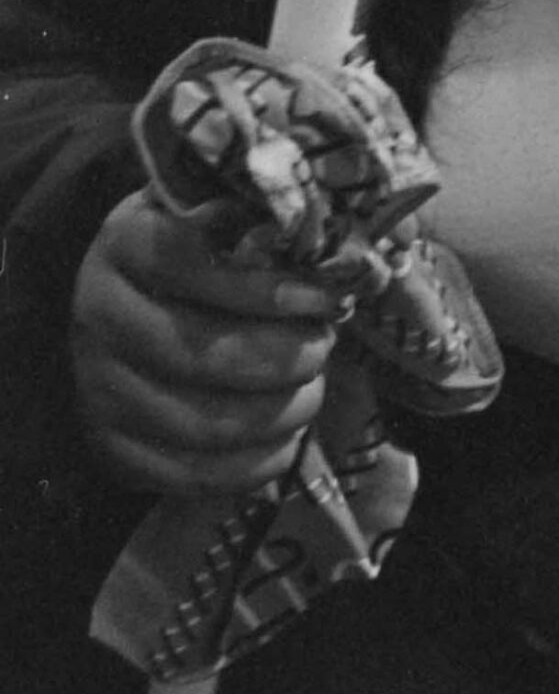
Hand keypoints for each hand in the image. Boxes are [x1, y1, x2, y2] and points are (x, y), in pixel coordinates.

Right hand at [71, 187, 345, 497]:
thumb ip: (255, 221)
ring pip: (205, 422)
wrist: (123, 316)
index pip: (196, 265)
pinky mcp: (110, 449)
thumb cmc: (195, 259)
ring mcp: (97, 388)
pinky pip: (193, 474)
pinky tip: (288, 437)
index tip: (326, 300)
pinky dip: (256, 462)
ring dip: (280, 413)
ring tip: (312, 392)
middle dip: (286, 357)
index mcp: (127, 242)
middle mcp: (99, 315)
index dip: (269, 288)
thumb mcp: (215, 219)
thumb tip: (322, 246)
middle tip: (324, 348)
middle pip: (204, 353)